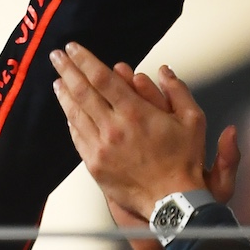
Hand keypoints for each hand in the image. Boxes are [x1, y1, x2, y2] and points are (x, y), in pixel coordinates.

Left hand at [50, 43, 236, 228]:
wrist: (172, 200)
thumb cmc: (184, 161)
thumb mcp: (193, 120)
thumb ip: (177, 91)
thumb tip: (163, 70)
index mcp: (135, 113)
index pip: (102, 78)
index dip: (84, 60)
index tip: (73, 48)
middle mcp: (113, 128)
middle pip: (82, 91)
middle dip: (67, 70)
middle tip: (56, 56)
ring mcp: (100, 147)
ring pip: (75, 114)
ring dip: (64, 94)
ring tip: (58, 80)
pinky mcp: (93, 164)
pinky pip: (77, 136)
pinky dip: (71, 120)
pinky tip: (68, 111)